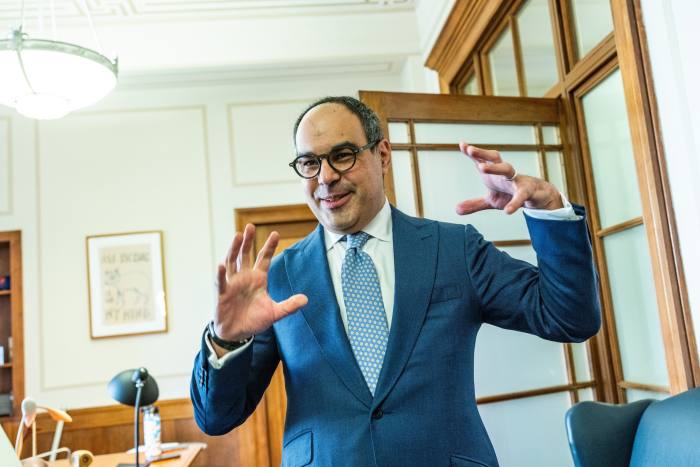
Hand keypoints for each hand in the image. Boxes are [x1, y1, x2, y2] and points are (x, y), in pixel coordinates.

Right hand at [213, 224, 307, 341]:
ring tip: (237, 236)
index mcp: (258, 278)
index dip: (269, 247)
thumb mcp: (274, 313)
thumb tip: (306, 299)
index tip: (276, 234)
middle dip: (248, 241)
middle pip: (246, 255)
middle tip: (250, 226)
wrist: (236, 334)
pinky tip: (221, 265)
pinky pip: (221, 282)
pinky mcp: (222, 293)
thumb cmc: (254, 320)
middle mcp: (245, 277)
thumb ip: (289, 306)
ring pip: (232, 262)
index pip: (264, 259)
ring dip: (234, 249)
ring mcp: (232, 283)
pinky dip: (221, 274)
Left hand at [455, 142, 563, 214]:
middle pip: (493, 158)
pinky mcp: (528, 191)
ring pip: (507, 169)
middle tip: (469, 150)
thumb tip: (456, 210)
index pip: (482, 160)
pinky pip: (521, 196)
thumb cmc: (511, 193)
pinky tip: (508, 211)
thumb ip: (475, 204)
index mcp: (495, 173)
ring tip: (481, 168)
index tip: (462, 144)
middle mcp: (505, 173)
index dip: (473, 153)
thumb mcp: (491, 200)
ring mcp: (517, 180)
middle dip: (481, 153)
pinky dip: (514, 203)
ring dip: (494, 167)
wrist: (537, 196)